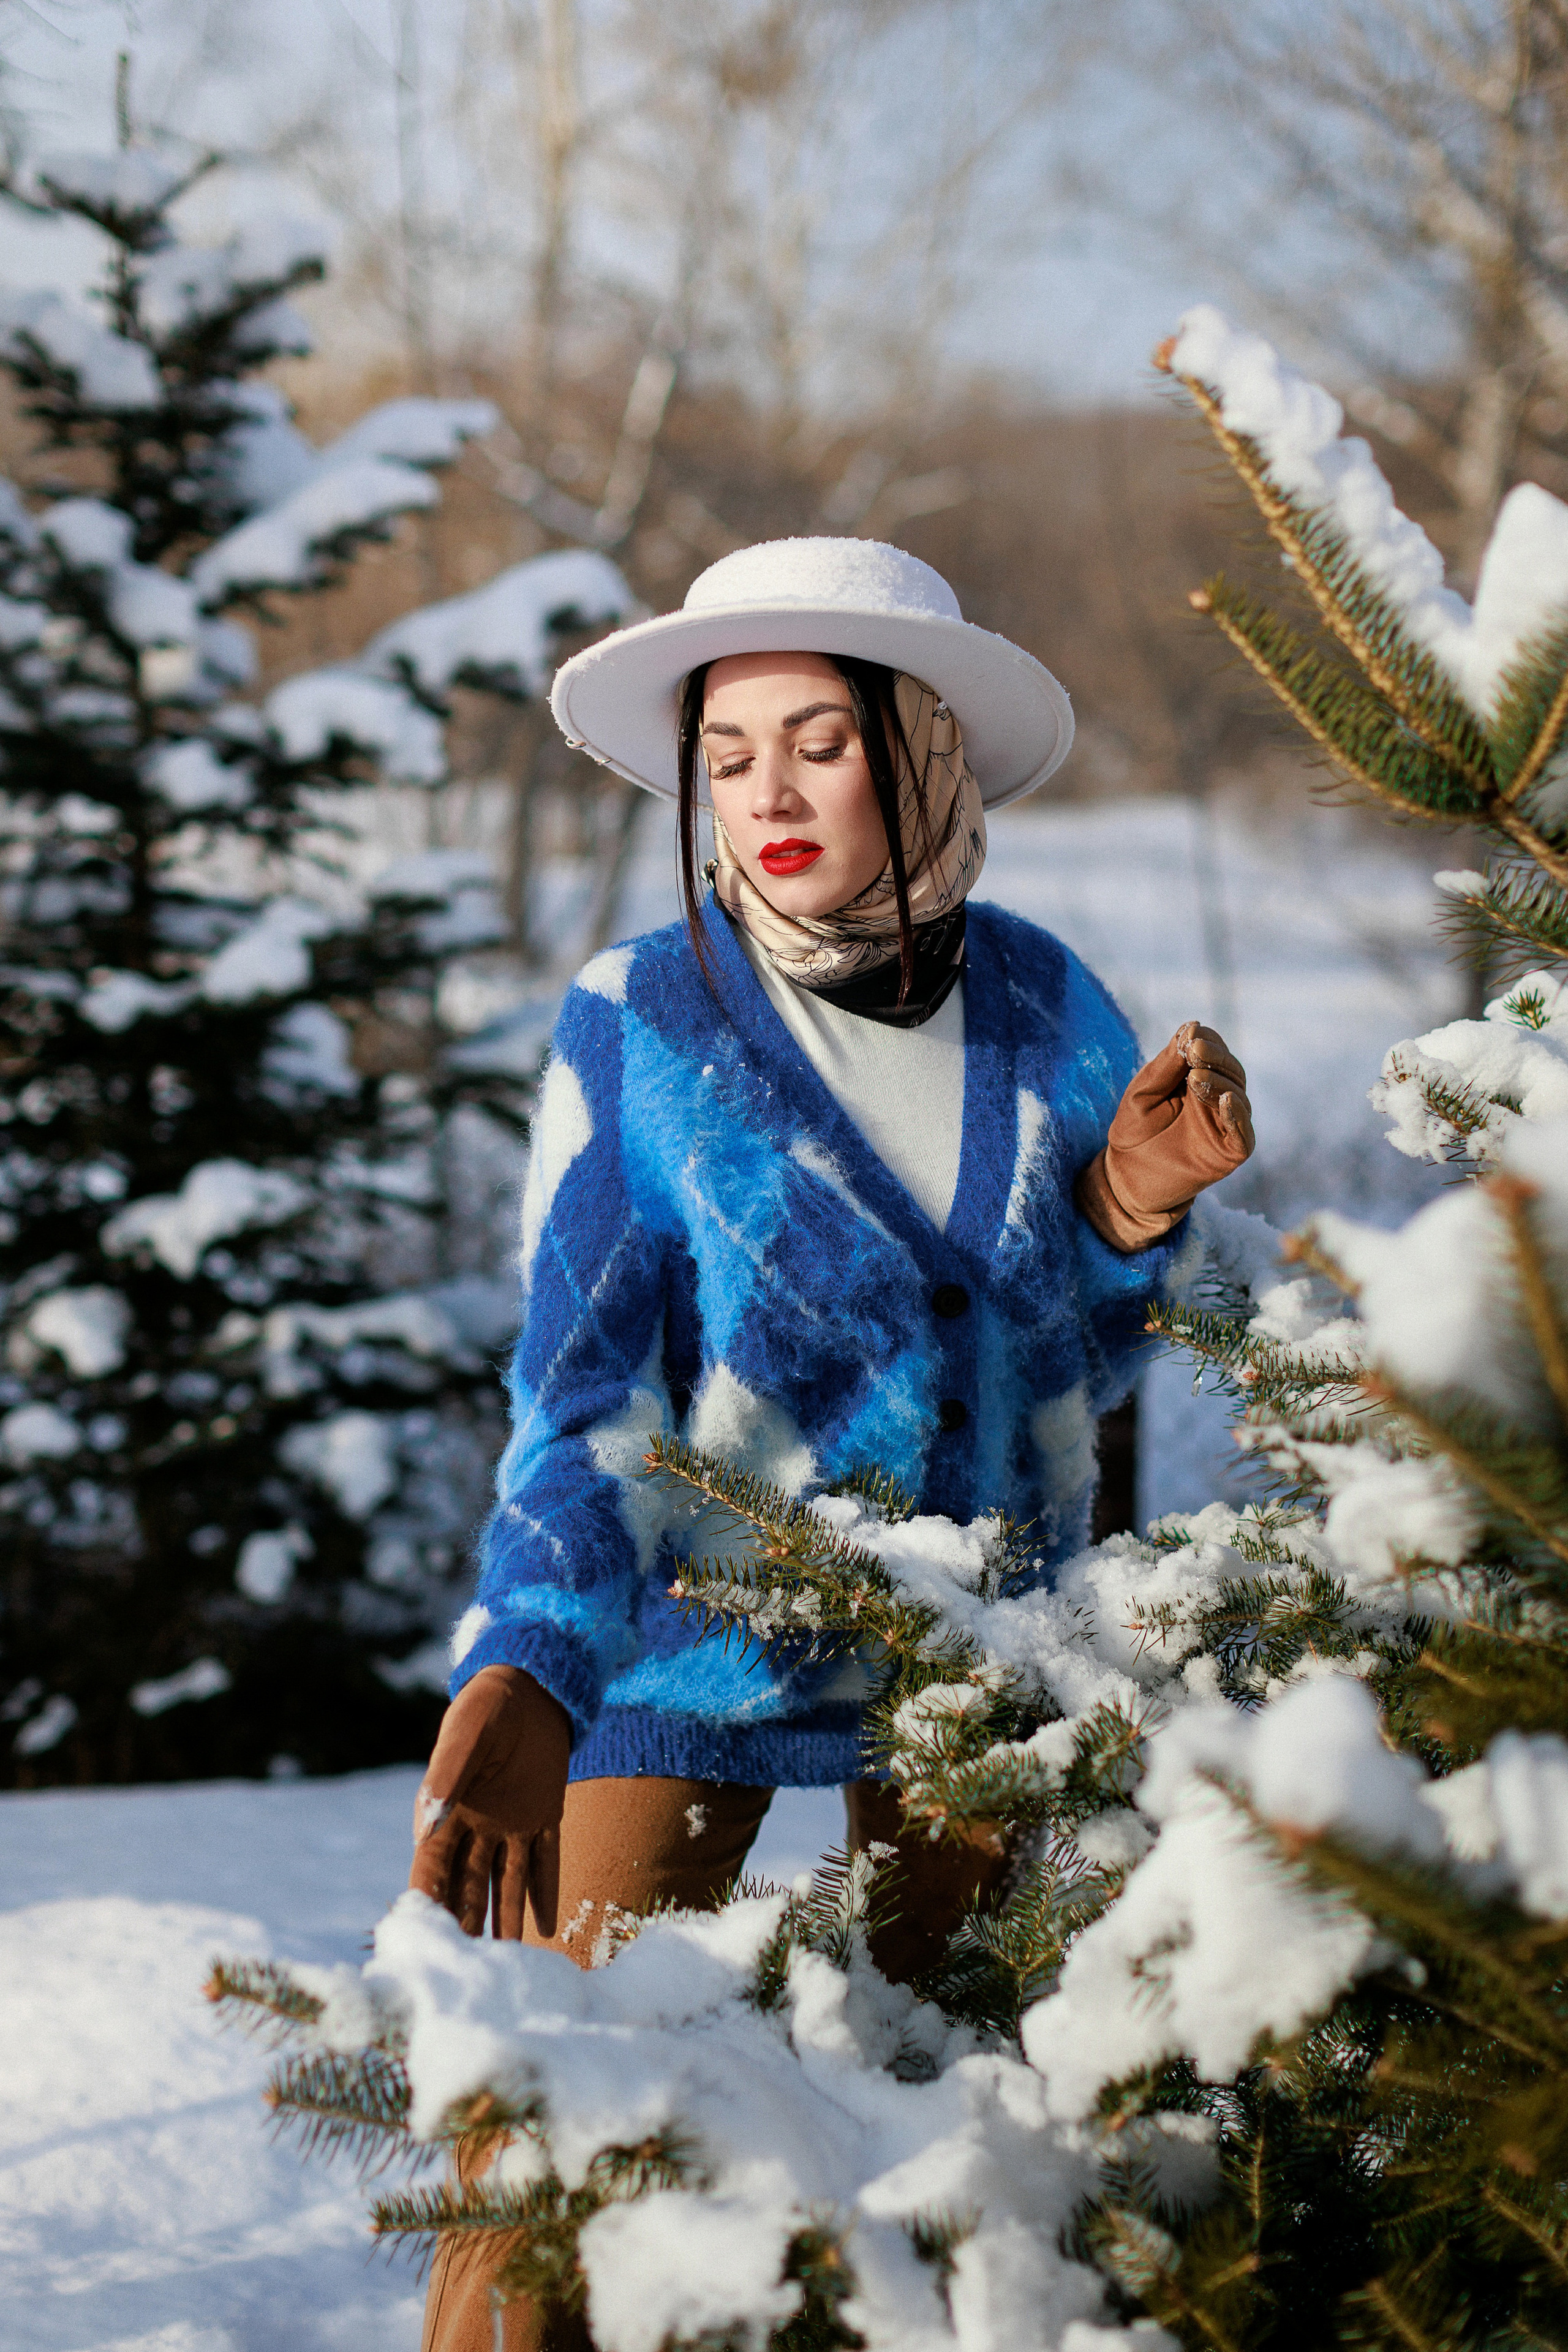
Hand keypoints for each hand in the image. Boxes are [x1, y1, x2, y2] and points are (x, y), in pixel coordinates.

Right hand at [408, 1665, 571, 1938]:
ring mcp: (512, 1826)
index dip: (428, 1903)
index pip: (433, 1869)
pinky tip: (550, 1928)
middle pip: (470, 1887)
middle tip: (466, 1973)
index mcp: (447, 1812)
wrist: (531, 1685)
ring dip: (507, 1922)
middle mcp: (477, 1828)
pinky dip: (547, 1894)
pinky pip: (546, 1862)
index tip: (424, 1941)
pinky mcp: (546, 1816)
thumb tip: (427, 1824)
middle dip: (467, 1927)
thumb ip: (446, 1775)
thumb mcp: (464, 1734)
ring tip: (507, 1964)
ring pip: (508, 1884)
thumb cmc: (486, 1706)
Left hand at [1076, 1021, 1253, 1250]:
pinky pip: (1242, 1132)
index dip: (1205, 1041)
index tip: (1189, 1037)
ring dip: (1219, 1082)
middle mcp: (1218, 1098)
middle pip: (1229, 1069)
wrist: (1127, 1179)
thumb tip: (1191, 1027)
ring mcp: (1227, 1124)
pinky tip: (1226, 1099)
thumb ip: (1166, 1065)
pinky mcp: (1232, 1151)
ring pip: (1237, 1095)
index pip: (1213, 1050)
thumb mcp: (1143, 1093)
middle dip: (1214, 1057)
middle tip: (1195, 1050)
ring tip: (1196, 1077)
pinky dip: (1237, 1115)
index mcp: (1197, 1078)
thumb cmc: (1134, 1133)